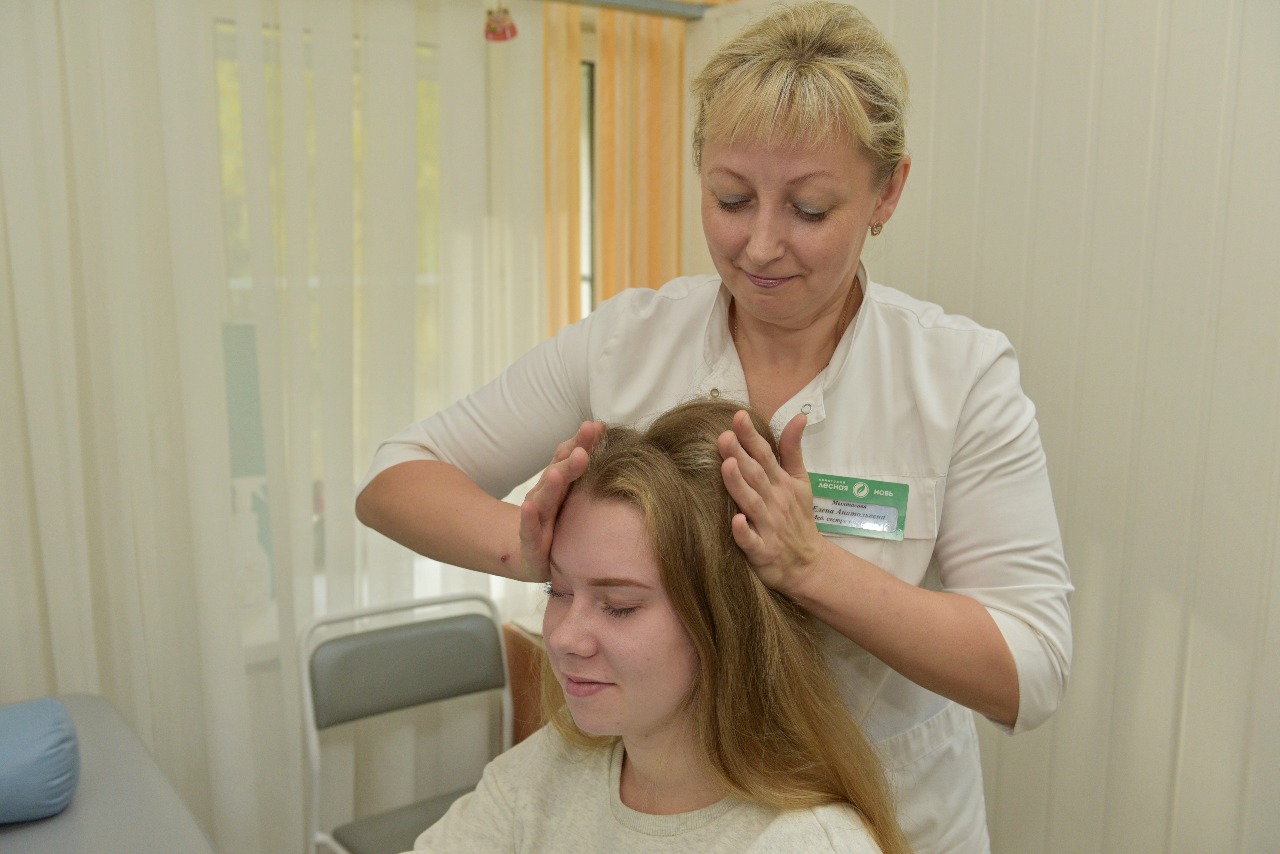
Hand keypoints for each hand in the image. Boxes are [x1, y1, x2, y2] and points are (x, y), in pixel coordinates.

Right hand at [518, 420, 604, 581]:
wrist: (534, 556)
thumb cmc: (560, 520)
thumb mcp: (574, 493)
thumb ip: (586, 465)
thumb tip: (602, 428)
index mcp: (561, 481)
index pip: (569, 456)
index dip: (581, 441)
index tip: (596, 427)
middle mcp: (547, 493)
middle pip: (558, 473)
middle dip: (569, 460)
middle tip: (582, 451)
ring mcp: (537, 515)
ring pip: (543, 498)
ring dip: (550, 485)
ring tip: (557, 474)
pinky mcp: (530, 539)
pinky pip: (528, 527)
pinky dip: (528, 516)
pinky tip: (528, 506)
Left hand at [718, 410, 824, 592]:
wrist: (808, 564)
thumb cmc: (797, 518)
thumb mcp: (800, 481)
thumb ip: (793, 449)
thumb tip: (799, 415)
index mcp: (781, 483)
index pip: (765, 455)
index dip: (751, 436)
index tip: (738, 417)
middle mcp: (774, 501)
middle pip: (756, 475)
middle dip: (740, 455)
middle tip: (724, 436)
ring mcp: (768, 526)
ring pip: (752, 503)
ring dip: (739, 485)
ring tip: (727, 466)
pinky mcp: (762, 551)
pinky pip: (751, 541)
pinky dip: (744, 532)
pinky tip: (735, 520)